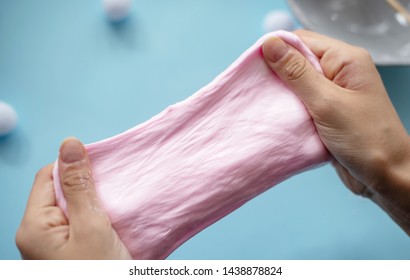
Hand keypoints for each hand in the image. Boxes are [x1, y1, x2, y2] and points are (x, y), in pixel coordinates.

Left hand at [16, 138, 130, 258]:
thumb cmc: (100, 273)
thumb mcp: (92, 227)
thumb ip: (80, 185)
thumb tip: (70, 144)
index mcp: (34, 226)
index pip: (48, 177)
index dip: (74, 168)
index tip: (102, 170)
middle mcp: (39, 234)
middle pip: (60, 191)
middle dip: (88, 186)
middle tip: (112, 191)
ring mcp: (54, 245)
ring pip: (74, 207)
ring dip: (96, 202)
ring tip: (115, 205)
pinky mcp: (70, 251)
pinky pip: (82, 223)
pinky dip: (99, 217)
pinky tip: (114, 220)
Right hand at [262, 30, 409, 233]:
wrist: (384, 177)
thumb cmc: (365, 139)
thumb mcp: (327, 103)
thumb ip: (297, 73)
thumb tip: (270, 43)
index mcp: (345, 60)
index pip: (302, 41)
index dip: (276, 50)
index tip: (253, 67)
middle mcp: (339, 72)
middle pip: (298, 61)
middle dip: (275, 74)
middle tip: (255, 87)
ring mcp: (333, 93)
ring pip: (296, 84)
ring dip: (280, 93)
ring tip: (263, 103)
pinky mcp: (326, 112)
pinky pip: (300, 103)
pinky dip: (287, 109)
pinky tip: (276, 116)